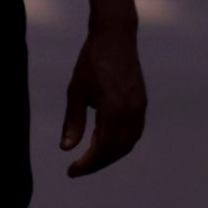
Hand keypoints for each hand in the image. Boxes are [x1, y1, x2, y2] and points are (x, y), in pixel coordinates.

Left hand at [60, 25, 145, 177]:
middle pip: (116, 151)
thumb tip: (66, 149)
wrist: (116, 36)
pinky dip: (120, 143)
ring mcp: (140, 108)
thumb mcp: (76, 90)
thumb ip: (72, 121)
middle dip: (97, 164)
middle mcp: (131, 112)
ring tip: (90, 157)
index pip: (102, 149)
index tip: (71, 171)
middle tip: (78, 168)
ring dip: (109, 155)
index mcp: (114, 110)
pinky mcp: (142, 103)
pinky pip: (134, 133)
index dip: (87, 164)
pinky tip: (104, 140)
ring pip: (127, 144)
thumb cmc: (92, 61)